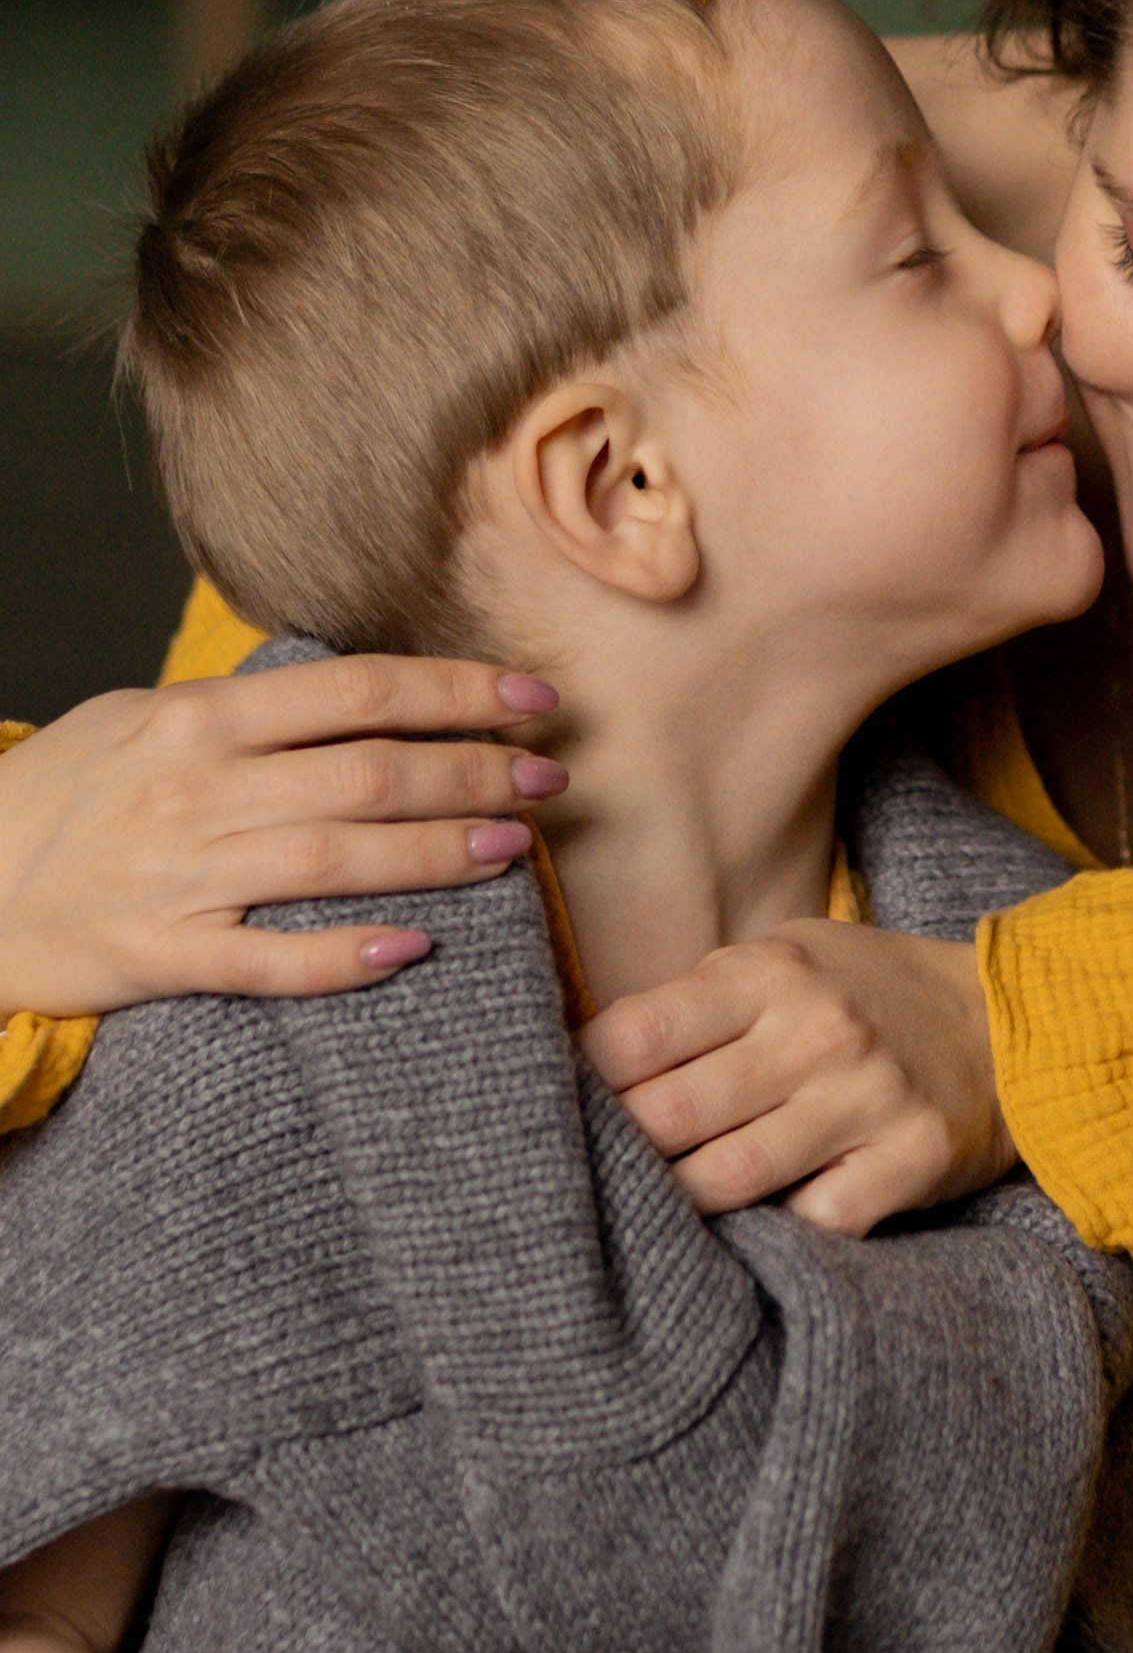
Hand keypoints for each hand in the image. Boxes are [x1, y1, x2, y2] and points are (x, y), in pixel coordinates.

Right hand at [0, 656, 565, 1017]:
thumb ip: (244, 709)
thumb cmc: (60, 799)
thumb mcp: (138, 721)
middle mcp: (195, 790)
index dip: (456, 692)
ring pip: (335, 860)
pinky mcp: (159, 957)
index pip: (355, 692)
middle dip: (475, 773)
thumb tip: (358, 693)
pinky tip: (417, 947)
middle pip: (366, 773)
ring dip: (438, 853)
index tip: (533, 696)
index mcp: (197, 719)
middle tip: (552, 780)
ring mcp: (178, 876)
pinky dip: (344, 956)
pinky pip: (267, 961)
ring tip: (517, 848)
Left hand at [583, 919, 1012, 1234]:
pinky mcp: (907, 1163)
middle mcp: (816, 1034)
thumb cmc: (864, 993)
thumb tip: (589, 1065)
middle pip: (668, 1117)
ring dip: (686, 1200)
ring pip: (726, 1180)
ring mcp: (866, 1102)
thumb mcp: (785, 958)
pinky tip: (772, 1208)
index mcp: (771, 974)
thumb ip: (700, 1003)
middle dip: (627, 1148)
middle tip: (614, 1164)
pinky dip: (778, 1225)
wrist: (1005, 1023)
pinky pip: (810, 1220)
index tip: (579, 1102)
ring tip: (673, 1198)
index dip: (588, 1080)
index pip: (636, 1036)